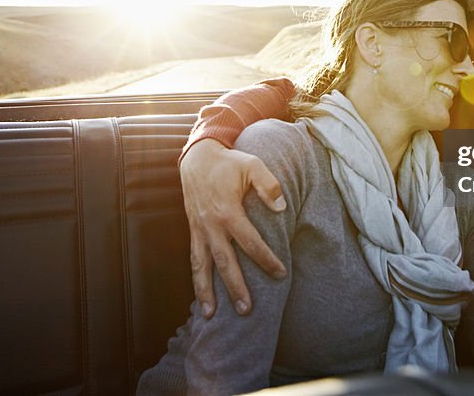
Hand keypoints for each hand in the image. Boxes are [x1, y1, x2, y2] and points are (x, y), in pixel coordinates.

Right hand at [179, 138, 286, 317]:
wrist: (198, 158)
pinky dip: (196, 278)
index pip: (250, 242)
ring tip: (209, 315)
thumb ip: (268, 185)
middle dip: (235, 287)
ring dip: (205, 291)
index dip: (266, 259)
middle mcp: (211, 225)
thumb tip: (281, 208)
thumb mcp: (253, 165)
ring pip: (202, 266)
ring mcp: (199, 229)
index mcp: (228, 211)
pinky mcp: (193, 231)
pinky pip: (194, 258)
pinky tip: (201, 297)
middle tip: (247, 310)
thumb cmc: (229, 163)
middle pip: (224, 262)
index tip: (281, 273)